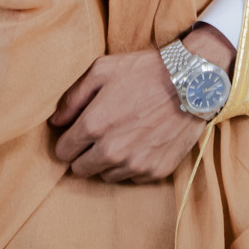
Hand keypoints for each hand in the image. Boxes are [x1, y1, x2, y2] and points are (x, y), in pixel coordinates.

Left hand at [51, 25, 235, 183]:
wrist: (192, 81)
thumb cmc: (145, 71)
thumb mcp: (102, 70)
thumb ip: (72, 97)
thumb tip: (55, 121)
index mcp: (93, 126)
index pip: (62, 152)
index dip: (68, 140)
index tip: (79, 132)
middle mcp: (111, 151)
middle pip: (80, 170)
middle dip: (85, 154)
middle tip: (100, 135)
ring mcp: (135, 164)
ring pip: (106, 175)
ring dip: (109, 161)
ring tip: (125, 135)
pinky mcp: (155, 171)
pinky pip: (132, 177)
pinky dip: (133, 163)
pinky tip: (143, 141)